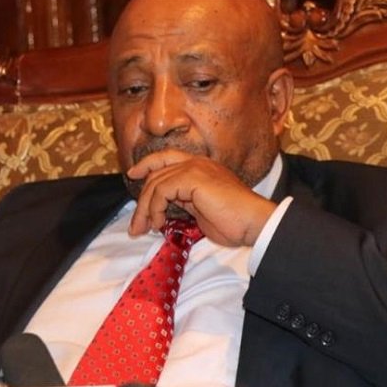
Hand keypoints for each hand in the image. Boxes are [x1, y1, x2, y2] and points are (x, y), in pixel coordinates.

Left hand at [127, 149, 276, 246]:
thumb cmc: (234, 222)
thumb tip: (162, 211)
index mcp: (201, 167)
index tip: (133, 174)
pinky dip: (154, 208)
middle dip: (141, 200)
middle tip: (136, 225)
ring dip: (145, 209)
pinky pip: (161, 190)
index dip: (147, 164)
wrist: (253, 222)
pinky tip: (159, 224)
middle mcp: (196, 163)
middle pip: (156, 172)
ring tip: (143, 229)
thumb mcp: (202, 210)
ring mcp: (195, 168)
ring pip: (155, 183)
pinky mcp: (192, 177)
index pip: (166, 158)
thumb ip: (184, 202)